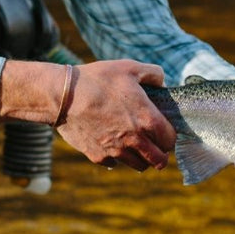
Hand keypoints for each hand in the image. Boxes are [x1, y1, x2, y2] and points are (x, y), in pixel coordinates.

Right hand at [54, 59, 176, 171]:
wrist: (64, 96)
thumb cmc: (98, 79)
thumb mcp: (130, 68)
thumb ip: (153, 74)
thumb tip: (162, 82)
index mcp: (147, 119)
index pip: (170, 140)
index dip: (169, 136)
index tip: (164, 132)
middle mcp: (134, 140)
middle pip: (158, 160)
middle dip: (160, 154)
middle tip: (155, 145)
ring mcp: (116, 151)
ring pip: (138, 166)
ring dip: (141, 157)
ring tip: (136, 145)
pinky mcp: (98, 156)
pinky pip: (114, 163)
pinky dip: (117, 157)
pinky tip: (112, 142)